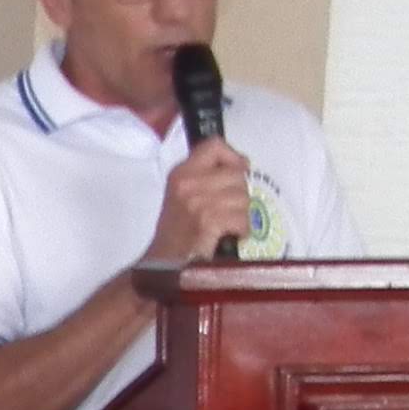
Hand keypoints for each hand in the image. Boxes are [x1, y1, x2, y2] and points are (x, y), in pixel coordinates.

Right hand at [144, 137, 252, 261]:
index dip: (233, 156)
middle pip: (237, 174)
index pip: (214, 145)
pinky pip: (242, 218)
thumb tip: (242, 166)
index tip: (239, 170)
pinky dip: (241, 231)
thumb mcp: (184, 195)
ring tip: (226, 226)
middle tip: (227, 212)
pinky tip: (229, 237)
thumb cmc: (178, 233)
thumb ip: (207, 177)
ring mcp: (197, 202)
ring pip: (243, 198)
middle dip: (239, 195)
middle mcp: (187, 182)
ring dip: (241, 216)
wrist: (165, 264)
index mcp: (181, 172)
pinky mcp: (208, 221)